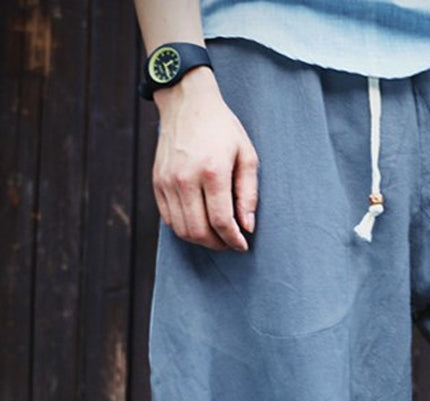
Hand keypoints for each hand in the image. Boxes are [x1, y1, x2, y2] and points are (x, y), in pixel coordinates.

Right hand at [152, 66, 257, 251]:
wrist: (187, 102)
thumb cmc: (222, 128)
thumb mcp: (247, 156)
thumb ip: (248, 194)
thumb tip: (247, 227)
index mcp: (212, 172)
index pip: (221, 222)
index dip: (234, 240)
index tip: (243, 245)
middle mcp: (185, 179)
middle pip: (199, 231)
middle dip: (218, 244)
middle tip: (231, 243)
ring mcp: (167, 181)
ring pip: (182, 230)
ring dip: (201, 240)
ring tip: (217, 236)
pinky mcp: (157, 182)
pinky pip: (169, 219)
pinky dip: (185, 228)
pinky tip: (200, 223)